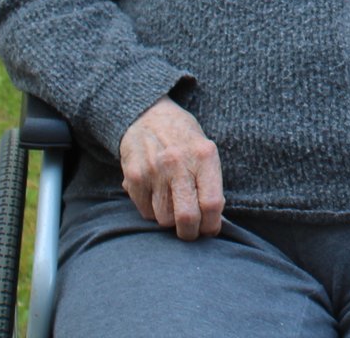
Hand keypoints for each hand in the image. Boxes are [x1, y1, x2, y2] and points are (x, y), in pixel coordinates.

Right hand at [119, 96, 223, 239]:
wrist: (148, 116)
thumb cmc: (183, 139)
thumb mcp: (205, 150)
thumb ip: (210, 182)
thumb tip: (214, 221)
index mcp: (203, 155)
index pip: (212, 203)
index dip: (212, 225)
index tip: (210, 230)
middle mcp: (178, 163)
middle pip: (187, 217)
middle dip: (191, 233)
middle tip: (192, 232)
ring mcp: (154, 171)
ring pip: (164, 219)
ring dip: (171, 222)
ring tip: (173, 206)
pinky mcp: (134, 177)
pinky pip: (146, 212)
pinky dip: (153, 212)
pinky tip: (157, 196)